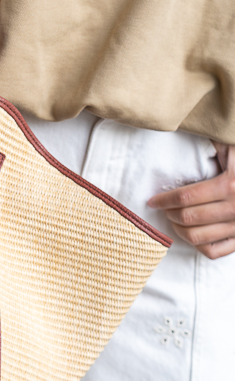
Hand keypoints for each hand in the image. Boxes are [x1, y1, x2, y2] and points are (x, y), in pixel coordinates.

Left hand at [147, 145, 234, 259]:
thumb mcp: (233, 149)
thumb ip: (214, 144)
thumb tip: (189, 129)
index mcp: (230, 185)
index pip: (185, 197)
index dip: (164, 199)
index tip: (153, 200)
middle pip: (188, 218)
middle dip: (169, 213)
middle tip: (163, 207)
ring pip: (197, 238)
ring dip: (179, 230)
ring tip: (173, 219)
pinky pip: (214, 251)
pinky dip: (198, 246)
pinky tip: (191, 234)